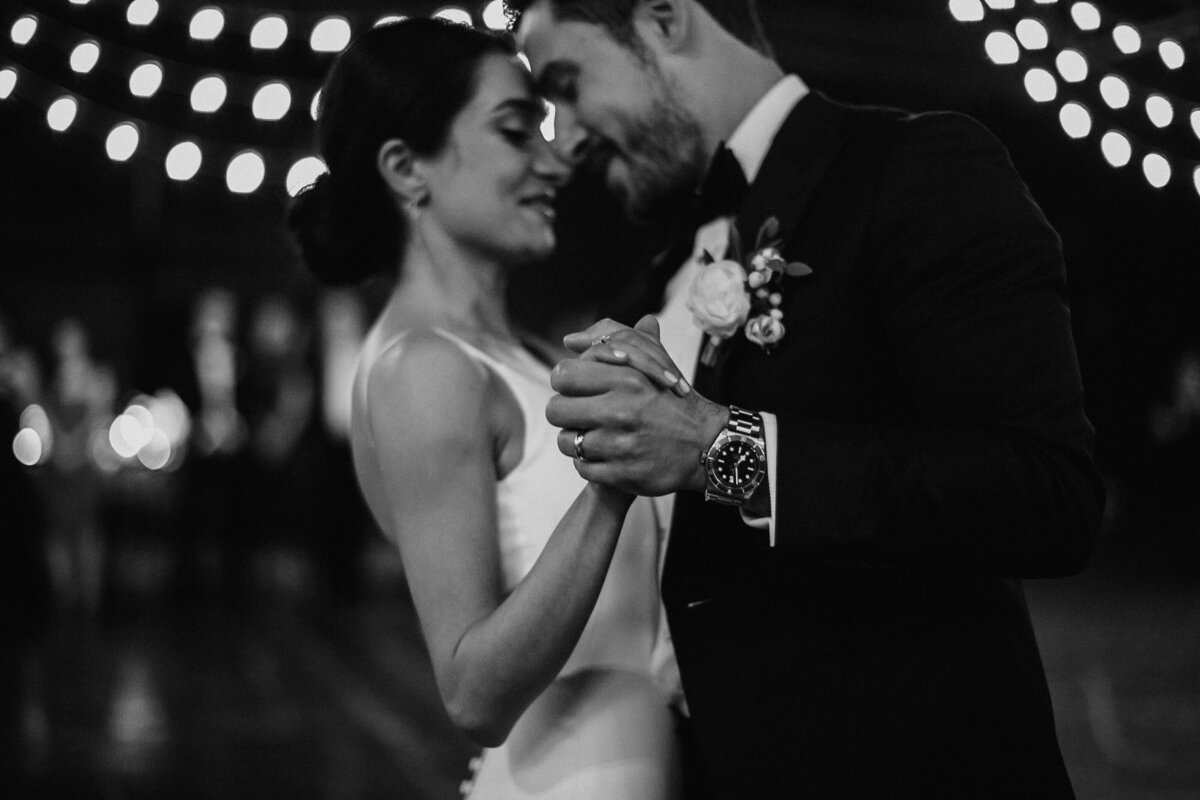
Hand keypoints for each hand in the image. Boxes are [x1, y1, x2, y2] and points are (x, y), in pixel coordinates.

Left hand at [548, 316, 727, 495]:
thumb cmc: (674, 399)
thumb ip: (613, 338)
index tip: (578, 390)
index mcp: (626, 378)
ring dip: (577, 441)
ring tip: (597, 437)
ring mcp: (620, 445)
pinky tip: (608, 456)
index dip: (566, 384)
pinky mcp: (622, 474)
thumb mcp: (652, 359)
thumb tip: (571, 340)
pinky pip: (582, 467)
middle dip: (566, 414)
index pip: (563, 376)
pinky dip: (591, 463)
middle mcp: (621, 411)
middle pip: (556, 410)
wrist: (706, 445)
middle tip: (582, 416)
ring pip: (567, 442)